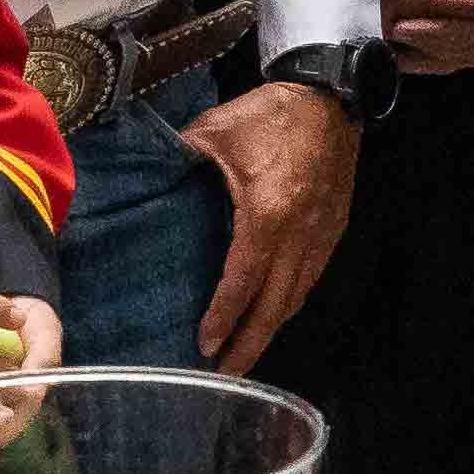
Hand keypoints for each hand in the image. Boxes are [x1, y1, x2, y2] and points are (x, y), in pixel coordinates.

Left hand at [180, 81, 360, 367]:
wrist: (331, 96)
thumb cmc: (269, 114)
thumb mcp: (215, 131)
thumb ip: (178, 159)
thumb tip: (140, 176)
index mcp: (268, 212)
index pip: (243, 280)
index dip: (225, 316)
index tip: (206, 344)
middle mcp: (299, 234)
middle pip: (275, 305)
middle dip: (250, 345)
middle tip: (225, 376)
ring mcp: (321, 236)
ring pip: (295, 298)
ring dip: (269, 330)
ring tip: (245, 357)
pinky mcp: (333, 231)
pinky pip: (309, 280)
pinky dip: (288, 304)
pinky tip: (271, 316)